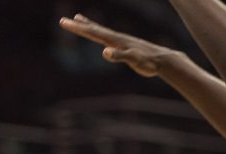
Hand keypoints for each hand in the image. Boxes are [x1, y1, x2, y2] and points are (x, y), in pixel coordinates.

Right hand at [59, 14, 175, 77]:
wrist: (162, 60)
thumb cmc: (148, 62)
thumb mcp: (133, 60)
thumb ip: (119, 56)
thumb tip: (105, 52)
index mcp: (115, 41)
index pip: (92, 32)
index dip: (78, 28)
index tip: (64, 23)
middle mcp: (116, 38)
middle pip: (93, 29)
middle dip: (78, 26)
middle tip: (62, 20)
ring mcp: (120, 41)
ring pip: (100, 31)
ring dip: (88, 25)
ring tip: (77, 18)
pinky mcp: (124, 46)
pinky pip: (108, 37)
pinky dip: (100, 33)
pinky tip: (99, 37)